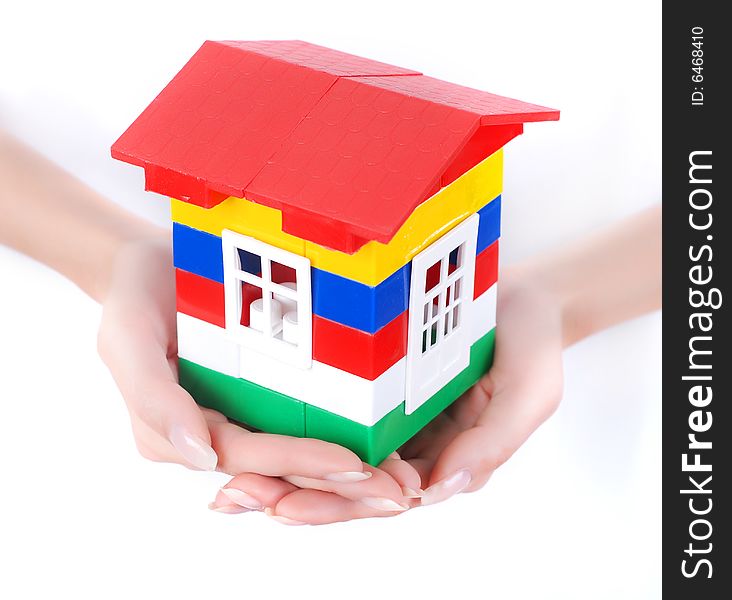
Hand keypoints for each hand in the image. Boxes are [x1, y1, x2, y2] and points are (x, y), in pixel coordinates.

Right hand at [97, 235, 410, 488]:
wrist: (149, 264)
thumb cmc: (133, 300)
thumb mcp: (128, 340)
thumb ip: (155, 398)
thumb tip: (200, 458)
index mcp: (180, 434)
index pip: (248, 455)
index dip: (300, 462)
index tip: (355, 467)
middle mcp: (214, 432)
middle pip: (281, 466)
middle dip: (340, 483)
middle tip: (399, 489)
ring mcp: (239, 412)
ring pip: (299, 449)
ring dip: (351, 468)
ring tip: (404, 474)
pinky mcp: (260, 391)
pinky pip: (303, 415)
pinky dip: (343, 429)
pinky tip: (388, 436)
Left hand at [211, 269, 564, 522]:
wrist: (520, 296)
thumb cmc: (529, 344)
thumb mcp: (529, 392)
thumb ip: (493, 444)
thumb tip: (436, 492)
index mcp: (439, 460)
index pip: (385, 499)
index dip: (337, 506)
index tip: (289, 506)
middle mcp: (405, 448)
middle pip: (343, 486)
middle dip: (290, 495)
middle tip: (235, 496)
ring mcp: (384, 419)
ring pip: (326, 458)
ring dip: (276, 473)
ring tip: (224, 481)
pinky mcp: (367, 386)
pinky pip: (325, 412)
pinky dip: (287, 426)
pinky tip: (243, 430)